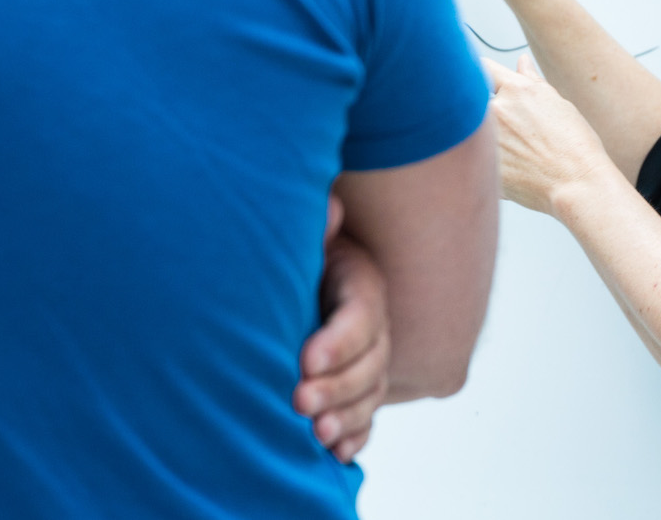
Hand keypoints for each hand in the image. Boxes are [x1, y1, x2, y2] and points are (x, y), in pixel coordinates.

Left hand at [294, 193, 389, 461]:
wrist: (287, 281)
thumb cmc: (291, 254)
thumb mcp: (302, 238)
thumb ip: (318, 228)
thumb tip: (331, 206)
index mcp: (362, 285)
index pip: (362, 316)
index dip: (339, 341)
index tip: (305, 360)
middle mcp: (372, 327)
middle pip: (371, 363)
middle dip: (338, 386)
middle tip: (300, 400)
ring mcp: (367, 361)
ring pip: (371, 395)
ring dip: (347, 417)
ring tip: (316, 434)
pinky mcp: (354, 389)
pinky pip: (365, 418)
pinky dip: (353, 437)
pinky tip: (335, 454)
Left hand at [482, 54, 618, 215]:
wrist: (578, 186)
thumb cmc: (576, 146)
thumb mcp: (558, 105)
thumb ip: (532, 81)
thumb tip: (521, 61)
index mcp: (516, 90)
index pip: (484, 68)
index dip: (483, 76)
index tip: (484, 84)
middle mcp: (496, 109)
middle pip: (478, 103)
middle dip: (491, 115)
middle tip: (518, 134)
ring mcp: (487, 138)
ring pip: (477, 133)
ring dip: (493, 140)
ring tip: (522, 156)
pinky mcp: (482, 165)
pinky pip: (479, 159)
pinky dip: (494, 163)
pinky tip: (518, 172)